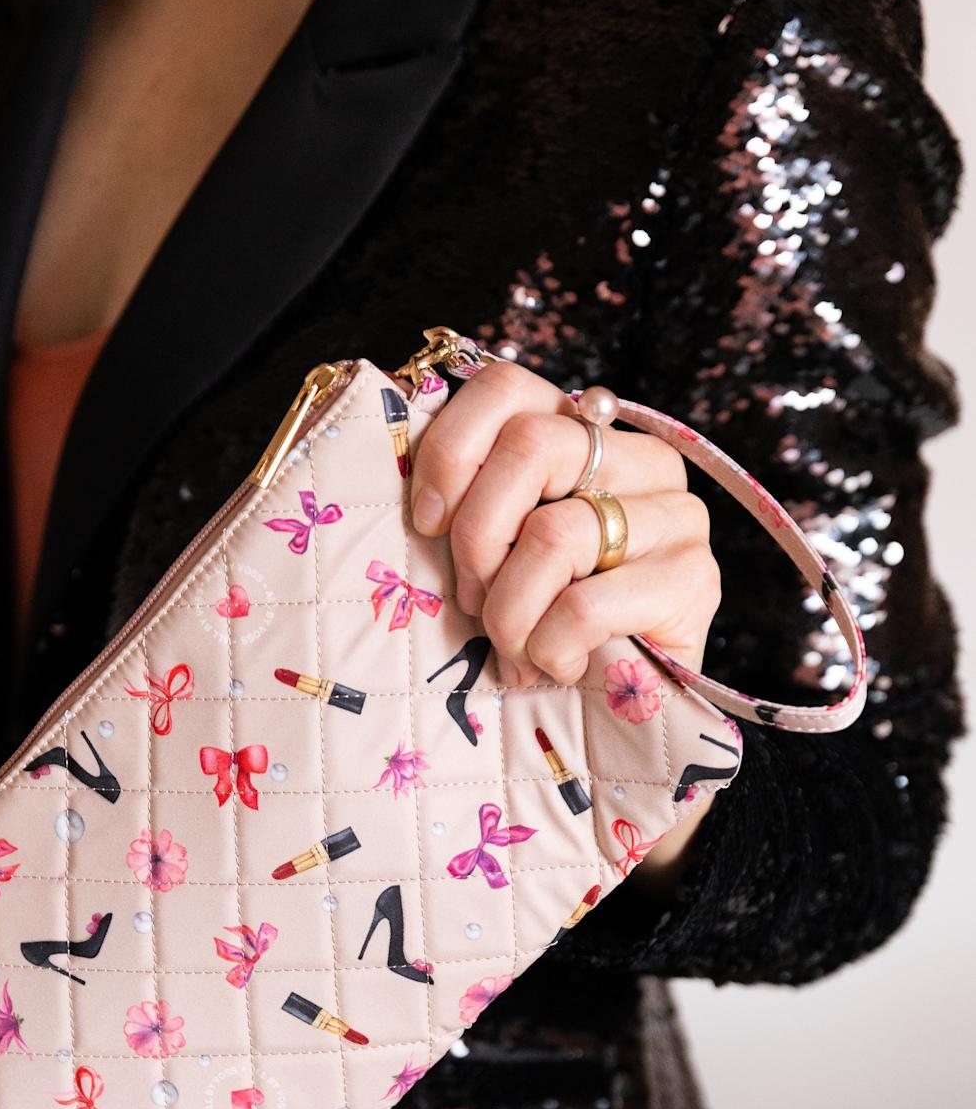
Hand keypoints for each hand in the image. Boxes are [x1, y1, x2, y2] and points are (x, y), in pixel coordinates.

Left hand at [411, 360, 721, 876]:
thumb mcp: (494, 559)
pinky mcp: (694, 581)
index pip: (509, 386)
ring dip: (511, 610)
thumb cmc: (540, 631)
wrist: (614, 723)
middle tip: (471, 602)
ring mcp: (677, 518)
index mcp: (587, 436)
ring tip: (513, 651)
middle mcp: (642, 460)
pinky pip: (587, 603)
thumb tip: (413, 490)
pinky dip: (549, 647)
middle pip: (531, 448)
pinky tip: (554, 669)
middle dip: (478, 538)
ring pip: (556, 533)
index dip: (452, 449)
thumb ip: (470, 506)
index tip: (426, 522)